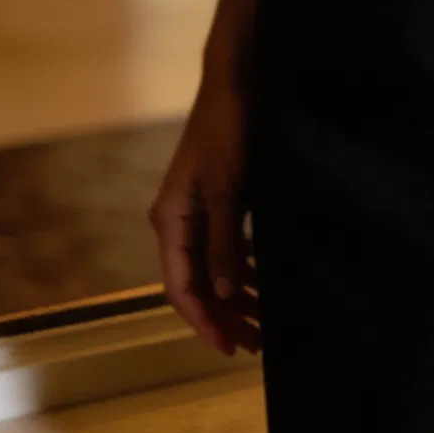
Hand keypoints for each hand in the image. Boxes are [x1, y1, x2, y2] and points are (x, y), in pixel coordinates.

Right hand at [149, 78, 259, 356]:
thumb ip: (225, 244)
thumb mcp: (228, 192)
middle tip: (254, 344)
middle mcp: (176, 223)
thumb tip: (226, 294)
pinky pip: (223, 249)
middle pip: (196, 284)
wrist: (233, 84)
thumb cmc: (227, 133)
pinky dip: (241, 270)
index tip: (229, 347)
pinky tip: (261, 285)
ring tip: (263, 324)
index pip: (181, 288)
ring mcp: (195, 213)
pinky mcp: (214, 203)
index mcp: (170, 222)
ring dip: (235, 297)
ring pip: (211, 270)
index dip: (204, 321)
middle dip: (223, 316)